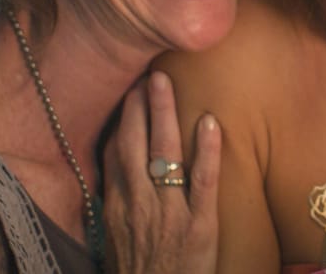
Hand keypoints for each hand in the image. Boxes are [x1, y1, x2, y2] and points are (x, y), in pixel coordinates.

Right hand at [102, 69, 221, 272]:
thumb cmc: (139, 272)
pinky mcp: (199, 225)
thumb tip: (115, 171)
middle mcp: (138, 204)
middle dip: (139, 106)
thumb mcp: (115, 238)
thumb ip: (115, 203)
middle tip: (147, 72)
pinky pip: (203, 181)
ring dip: (165, 114)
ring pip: (164, 154)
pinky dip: (207, 150)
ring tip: (165, 81)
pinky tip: (211, 122)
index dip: (121, 119)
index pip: (114, 153)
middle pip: (134, 144)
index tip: (127, 91)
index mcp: (117, 207)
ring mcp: (168, 212)